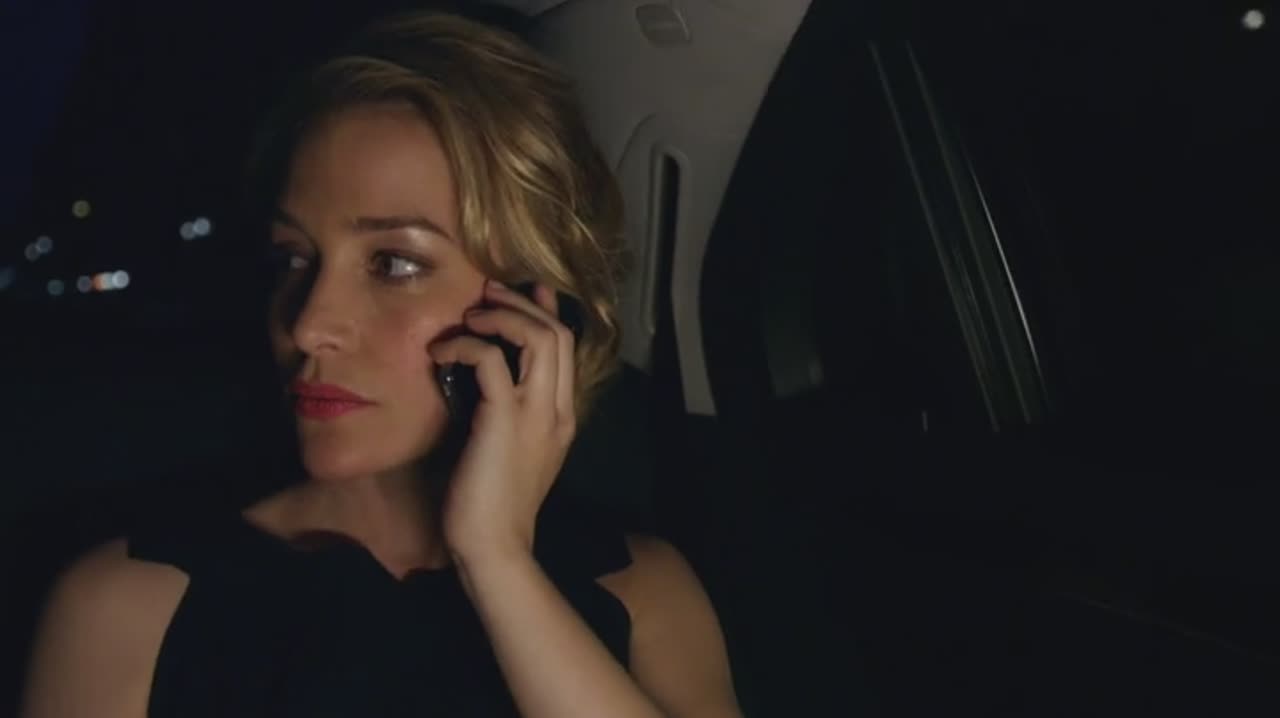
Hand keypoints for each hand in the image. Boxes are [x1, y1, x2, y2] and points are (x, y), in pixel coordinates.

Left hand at [428, 280, 577, 563]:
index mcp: (562, 416)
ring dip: (500, 317)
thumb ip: (507, 411)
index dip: (543, 310)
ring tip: (469, 319)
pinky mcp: (503, 420)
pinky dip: (465, 345)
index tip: (517, 293)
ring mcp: (536, 414)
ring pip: (538, 337)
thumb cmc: (492, 504)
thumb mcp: (508, 449)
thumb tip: (486, 375)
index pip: (566, 347)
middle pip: (557, 332)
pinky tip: (441, 354)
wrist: (494, 547)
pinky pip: (490, 359)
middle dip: (520, 304)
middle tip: (485, 296)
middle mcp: (557, 409)